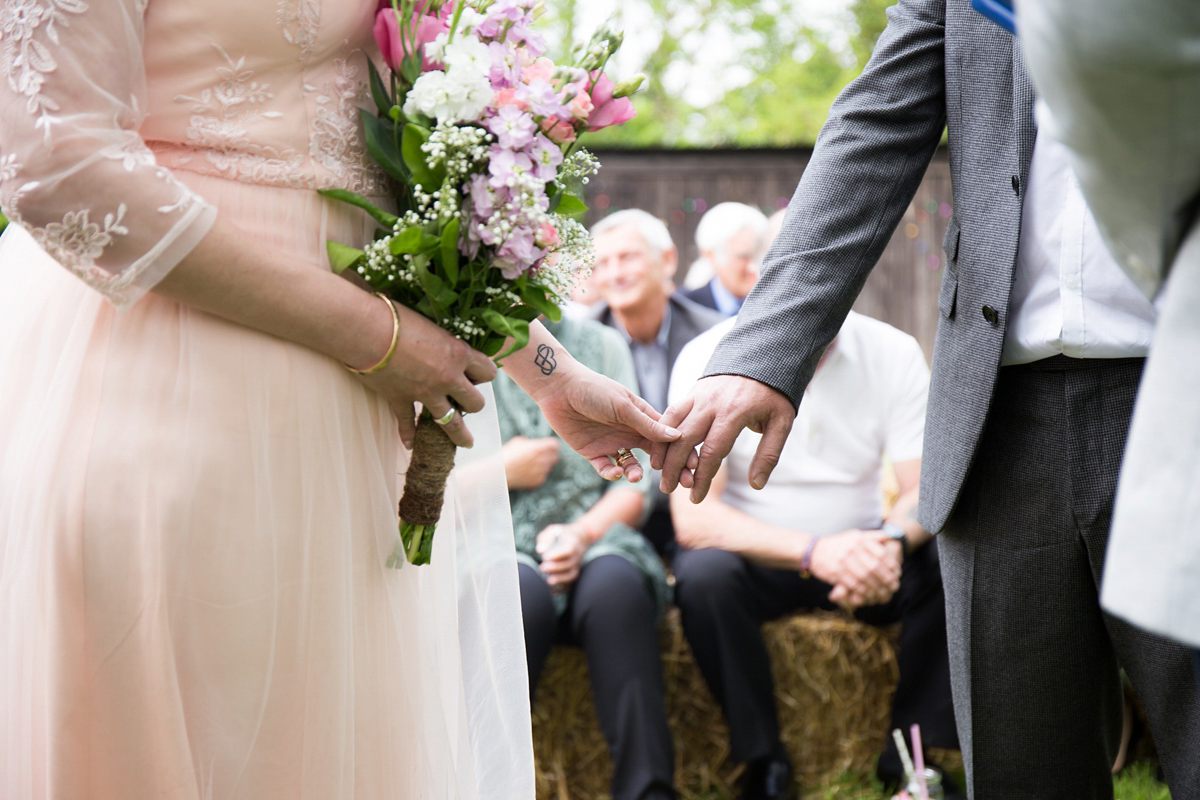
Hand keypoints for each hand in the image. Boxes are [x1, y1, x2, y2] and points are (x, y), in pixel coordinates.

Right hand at [352, 303, 496, 448]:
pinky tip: (410, 444)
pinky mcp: (400, 400)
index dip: (483, 374)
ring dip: (459, 434)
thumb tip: (445, 340)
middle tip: (466, 401)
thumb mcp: (431, 323)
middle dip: (473, 403)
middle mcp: (447, 378)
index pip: (488, 371)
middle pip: (476, 403)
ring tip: (466, 442)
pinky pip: (407, 423)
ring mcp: (425, 393)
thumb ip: (443, 339)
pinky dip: (407, 435)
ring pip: (451, 422)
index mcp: (458, 353)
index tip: (476, 374)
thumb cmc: (397, 316)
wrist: (366, 329)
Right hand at [503, 436, 560, 489]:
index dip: (551, 445)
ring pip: (549, 466)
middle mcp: (542, 460)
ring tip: (530, 465)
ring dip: (543, 465)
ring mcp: (541, 472)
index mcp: (538, 448)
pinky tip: (527, 472)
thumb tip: (536, 444)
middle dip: (549, 455)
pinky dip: (538, 474)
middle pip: (555, 456)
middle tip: (541, 456)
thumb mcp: (518, 442)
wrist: (499, 473)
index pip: (555, 445)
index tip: (548, 446)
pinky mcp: (538, 481)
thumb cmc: (507, 455)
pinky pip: (543, 476)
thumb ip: (531, 442)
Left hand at [531, 365, 680, 482]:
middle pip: (653, 454)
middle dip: (667, 468)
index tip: (693, 463)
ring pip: (630, 464)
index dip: (679, 449)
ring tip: (634, 476)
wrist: (559, 389)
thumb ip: (647, 424)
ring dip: (635, 472)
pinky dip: (612, 473)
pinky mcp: (592, 452)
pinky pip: (606, 468)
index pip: (665, 436)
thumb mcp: (623, 406)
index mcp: (640, 416)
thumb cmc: (594, 389)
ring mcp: (611, 442)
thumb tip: (676, 436)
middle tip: (679, 482)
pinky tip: (615, 471)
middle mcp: (629, 431)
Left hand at [536, 523, 590, 588]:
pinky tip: (553, 592)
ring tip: (548, 581)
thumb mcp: (553, 530)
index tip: (545, 557)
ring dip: (561, 579)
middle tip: (542, 568)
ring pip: (572, 575)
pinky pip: (572, 583)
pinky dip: (563, 589)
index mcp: (572, 543)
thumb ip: (546, 539)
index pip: (567, 550)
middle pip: (569, 564)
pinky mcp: (575, 572)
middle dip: (555, 567)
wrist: (580, 537)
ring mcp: (577, 565)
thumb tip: (540, 550)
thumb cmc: (562, 534)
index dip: (557, 554)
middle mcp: (577, 555)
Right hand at [652, 375, 794, 502]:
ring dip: (662, 449)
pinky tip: (658, 446)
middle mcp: (712, 404)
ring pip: (672, 425)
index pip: (712, 452)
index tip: (696, 498)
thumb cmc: (774, 394)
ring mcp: (699, 395)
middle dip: (674, 468)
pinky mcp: (693, 390)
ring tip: (657, 471)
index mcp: (734, 413)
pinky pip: (671, 411)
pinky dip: (661, 430)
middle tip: (668, 489)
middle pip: (685, 440)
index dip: (702, 478)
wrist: (764, 356)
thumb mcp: (782, 423)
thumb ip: (768, 454)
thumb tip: (756, 484)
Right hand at [810, 529, 901, 609]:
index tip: (897, 573)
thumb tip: (890, 535)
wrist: (813, 550)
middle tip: (893, 586)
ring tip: (883, 592)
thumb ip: (872, 536)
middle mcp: (852, 549)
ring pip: (865, 577)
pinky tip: (869, 594)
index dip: (891, 565)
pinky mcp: (836, 572)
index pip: (881, 553)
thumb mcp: (854, 535)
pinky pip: (853, 584)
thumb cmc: (838, 544)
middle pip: (874, 567)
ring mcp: (843, 561)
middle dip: (886, 578)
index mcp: (859, 540)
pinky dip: (863, 591)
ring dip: (876, 587)